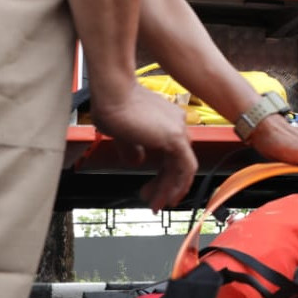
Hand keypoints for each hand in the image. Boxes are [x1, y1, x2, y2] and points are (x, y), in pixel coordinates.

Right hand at [90, 83, 198, 210]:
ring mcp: (178, 128)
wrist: (112, 93)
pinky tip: (168, 197)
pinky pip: (186, 167)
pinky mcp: (176, 136)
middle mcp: (175, 122)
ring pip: (182, 166)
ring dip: (170, 189)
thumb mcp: (122, 133)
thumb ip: (132, 148)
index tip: (152, 188)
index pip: (170, 153)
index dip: (163, 174)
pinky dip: (179, 184)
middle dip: (165, 184)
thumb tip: (137, 161)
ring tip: (155, 204)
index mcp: (165, 119)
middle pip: (177, 161)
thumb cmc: (112, 105)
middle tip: (154, 201)